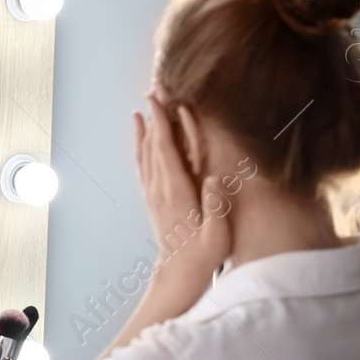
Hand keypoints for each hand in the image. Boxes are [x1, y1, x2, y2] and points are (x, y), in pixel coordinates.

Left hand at [134, 96, 230, 310]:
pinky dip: (141, 144)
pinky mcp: (153, 197)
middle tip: (156, 87)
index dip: (162, 123)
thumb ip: (215, 207)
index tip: (159, 99)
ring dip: (146, 126)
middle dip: (154, 115)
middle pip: (153, 144)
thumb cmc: (204, 254)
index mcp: (176, 192)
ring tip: (146, 103)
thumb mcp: (217, 235)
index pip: (166, 150)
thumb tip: (212, 179)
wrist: (180, 272)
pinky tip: (142, 133)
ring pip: (146, 152)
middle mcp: (160, 188)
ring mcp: (154, 192)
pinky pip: (144, 164)